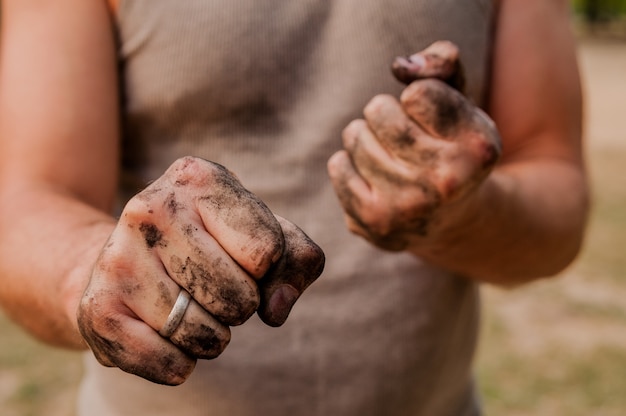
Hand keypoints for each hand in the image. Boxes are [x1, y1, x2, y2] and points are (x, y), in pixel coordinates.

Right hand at [77, 157, 323, 384]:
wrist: (120, 259)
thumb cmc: (209, 243)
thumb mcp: (261, 232)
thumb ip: (297, 261)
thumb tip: (276, 309)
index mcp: (198, 178)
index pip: (267, 250)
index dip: (267, 269)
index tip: (243, 259)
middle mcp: (151, 210)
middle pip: (240, 298)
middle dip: (242, 305)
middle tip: (216, 290)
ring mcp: (118, 259)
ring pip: (208, 336)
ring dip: (214, 336)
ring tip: (191, 308)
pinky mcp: (98, 310)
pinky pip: (172, 366)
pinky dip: (183, 363)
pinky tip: (167, 334)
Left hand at [327, 41, 501, 251]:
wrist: (449, 220)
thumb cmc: (450, 147)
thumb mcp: (461, 100)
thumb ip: (441, 62)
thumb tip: (401, 66)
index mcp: (478, 147)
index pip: (417, 92)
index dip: (418, 99)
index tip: (431, 122)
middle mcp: (447, 182)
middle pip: (379, 109)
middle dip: (386, 114)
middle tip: (404, 139)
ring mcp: (408, 206)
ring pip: (354, 135)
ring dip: (366, 138)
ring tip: (390, 158)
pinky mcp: (373, 221)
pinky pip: (338, 165)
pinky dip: (350, 164)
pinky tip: (374, 179)